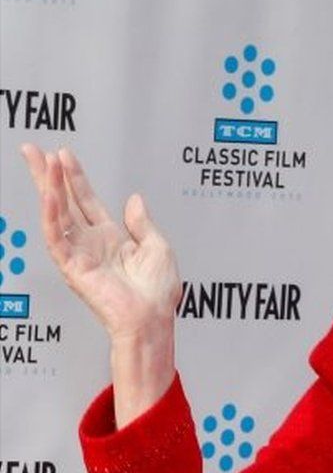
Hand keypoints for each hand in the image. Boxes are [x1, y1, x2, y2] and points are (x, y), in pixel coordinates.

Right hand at [20, 144, 180, 343]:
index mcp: (111, 239)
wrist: (152, 320)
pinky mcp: (73, 268)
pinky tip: (48, 197)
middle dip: (49, 176)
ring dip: (49, 188)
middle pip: (64, 203)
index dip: (75, 178)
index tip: (64, 156)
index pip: (87, 202)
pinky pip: (56, 239)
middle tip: (33, 151)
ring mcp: (80, 255)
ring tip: (43, 163)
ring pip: (57, 215)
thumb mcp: (159, 248)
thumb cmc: (157, 295)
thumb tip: (135, 200)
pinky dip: (50, 217)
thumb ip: (143, 223)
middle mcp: (92, 245)